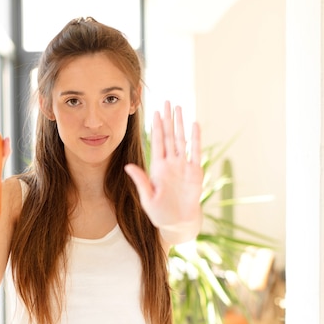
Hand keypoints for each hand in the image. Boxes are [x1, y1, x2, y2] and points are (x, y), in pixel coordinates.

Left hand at [125, 101, 202, 234]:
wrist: (177, 222)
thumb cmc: (160, 212)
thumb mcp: (147, 197)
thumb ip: (140, 180)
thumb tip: (127, 166)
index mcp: (158, 167)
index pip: (157, 142)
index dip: (156, 127)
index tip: (154, 112)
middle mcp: (171, 163)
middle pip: (169, 136)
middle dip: (168, 119)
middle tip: (167, 101)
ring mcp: (183, 166)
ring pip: (182, 139)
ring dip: (180, 124)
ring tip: (179, 108)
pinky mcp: (195, 172)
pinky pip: (196, 151)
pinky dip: (195, 138)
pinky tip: (194, 124)